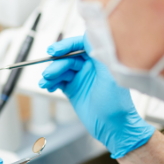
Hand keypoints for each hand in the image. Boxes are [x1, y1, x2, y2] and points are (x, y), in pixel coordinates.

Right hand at [38, 35, 154, 158]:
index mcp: (102, 60)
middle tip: (48, 73)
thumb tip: (90, 35)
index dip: (67, 45)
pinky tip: (48, 87)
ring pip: (60, 69)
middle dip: (56, 63)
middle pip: (68, 57)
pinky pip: (58, 81)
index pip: (82, 44)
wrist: (113, 128)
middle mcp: (90, 66)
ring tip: (46, 82)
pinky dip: (51, 83)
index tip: (55, 50)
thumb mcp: (110, 76)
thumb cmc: (118, 104)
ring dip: (51, 74)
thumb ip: (100, 55)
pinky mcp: (72, 89)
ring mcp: (80, 77)